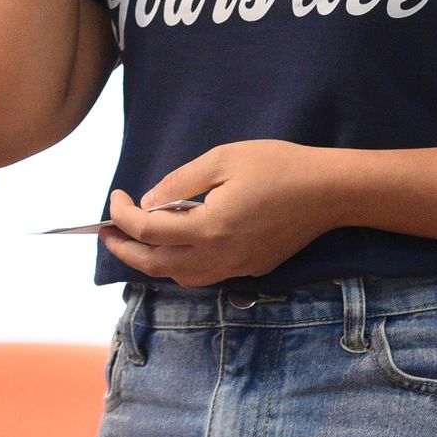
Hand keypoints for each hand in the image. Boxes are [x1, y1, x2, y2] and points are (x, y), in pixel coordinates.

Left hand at [97, 141, 340, 286]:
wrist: (329, 191)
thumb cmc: (279, 166)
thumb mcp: (223, 159)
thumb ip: (180, 182)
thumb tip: (148, 202)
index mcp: (208, 227)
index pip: (147, 230)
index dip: (122, 215)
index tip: (116, 196)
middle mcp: (218, 256)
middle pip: (154, 264)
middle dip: (124, 249)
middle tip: (107, 231)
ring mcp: (235, 267)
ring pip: (178, 277)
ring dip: (151, 262)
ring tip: (137, 241)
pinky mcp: (250, 269)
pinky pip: (203, 275)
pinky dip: (180, 265)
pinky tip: (179, 245)